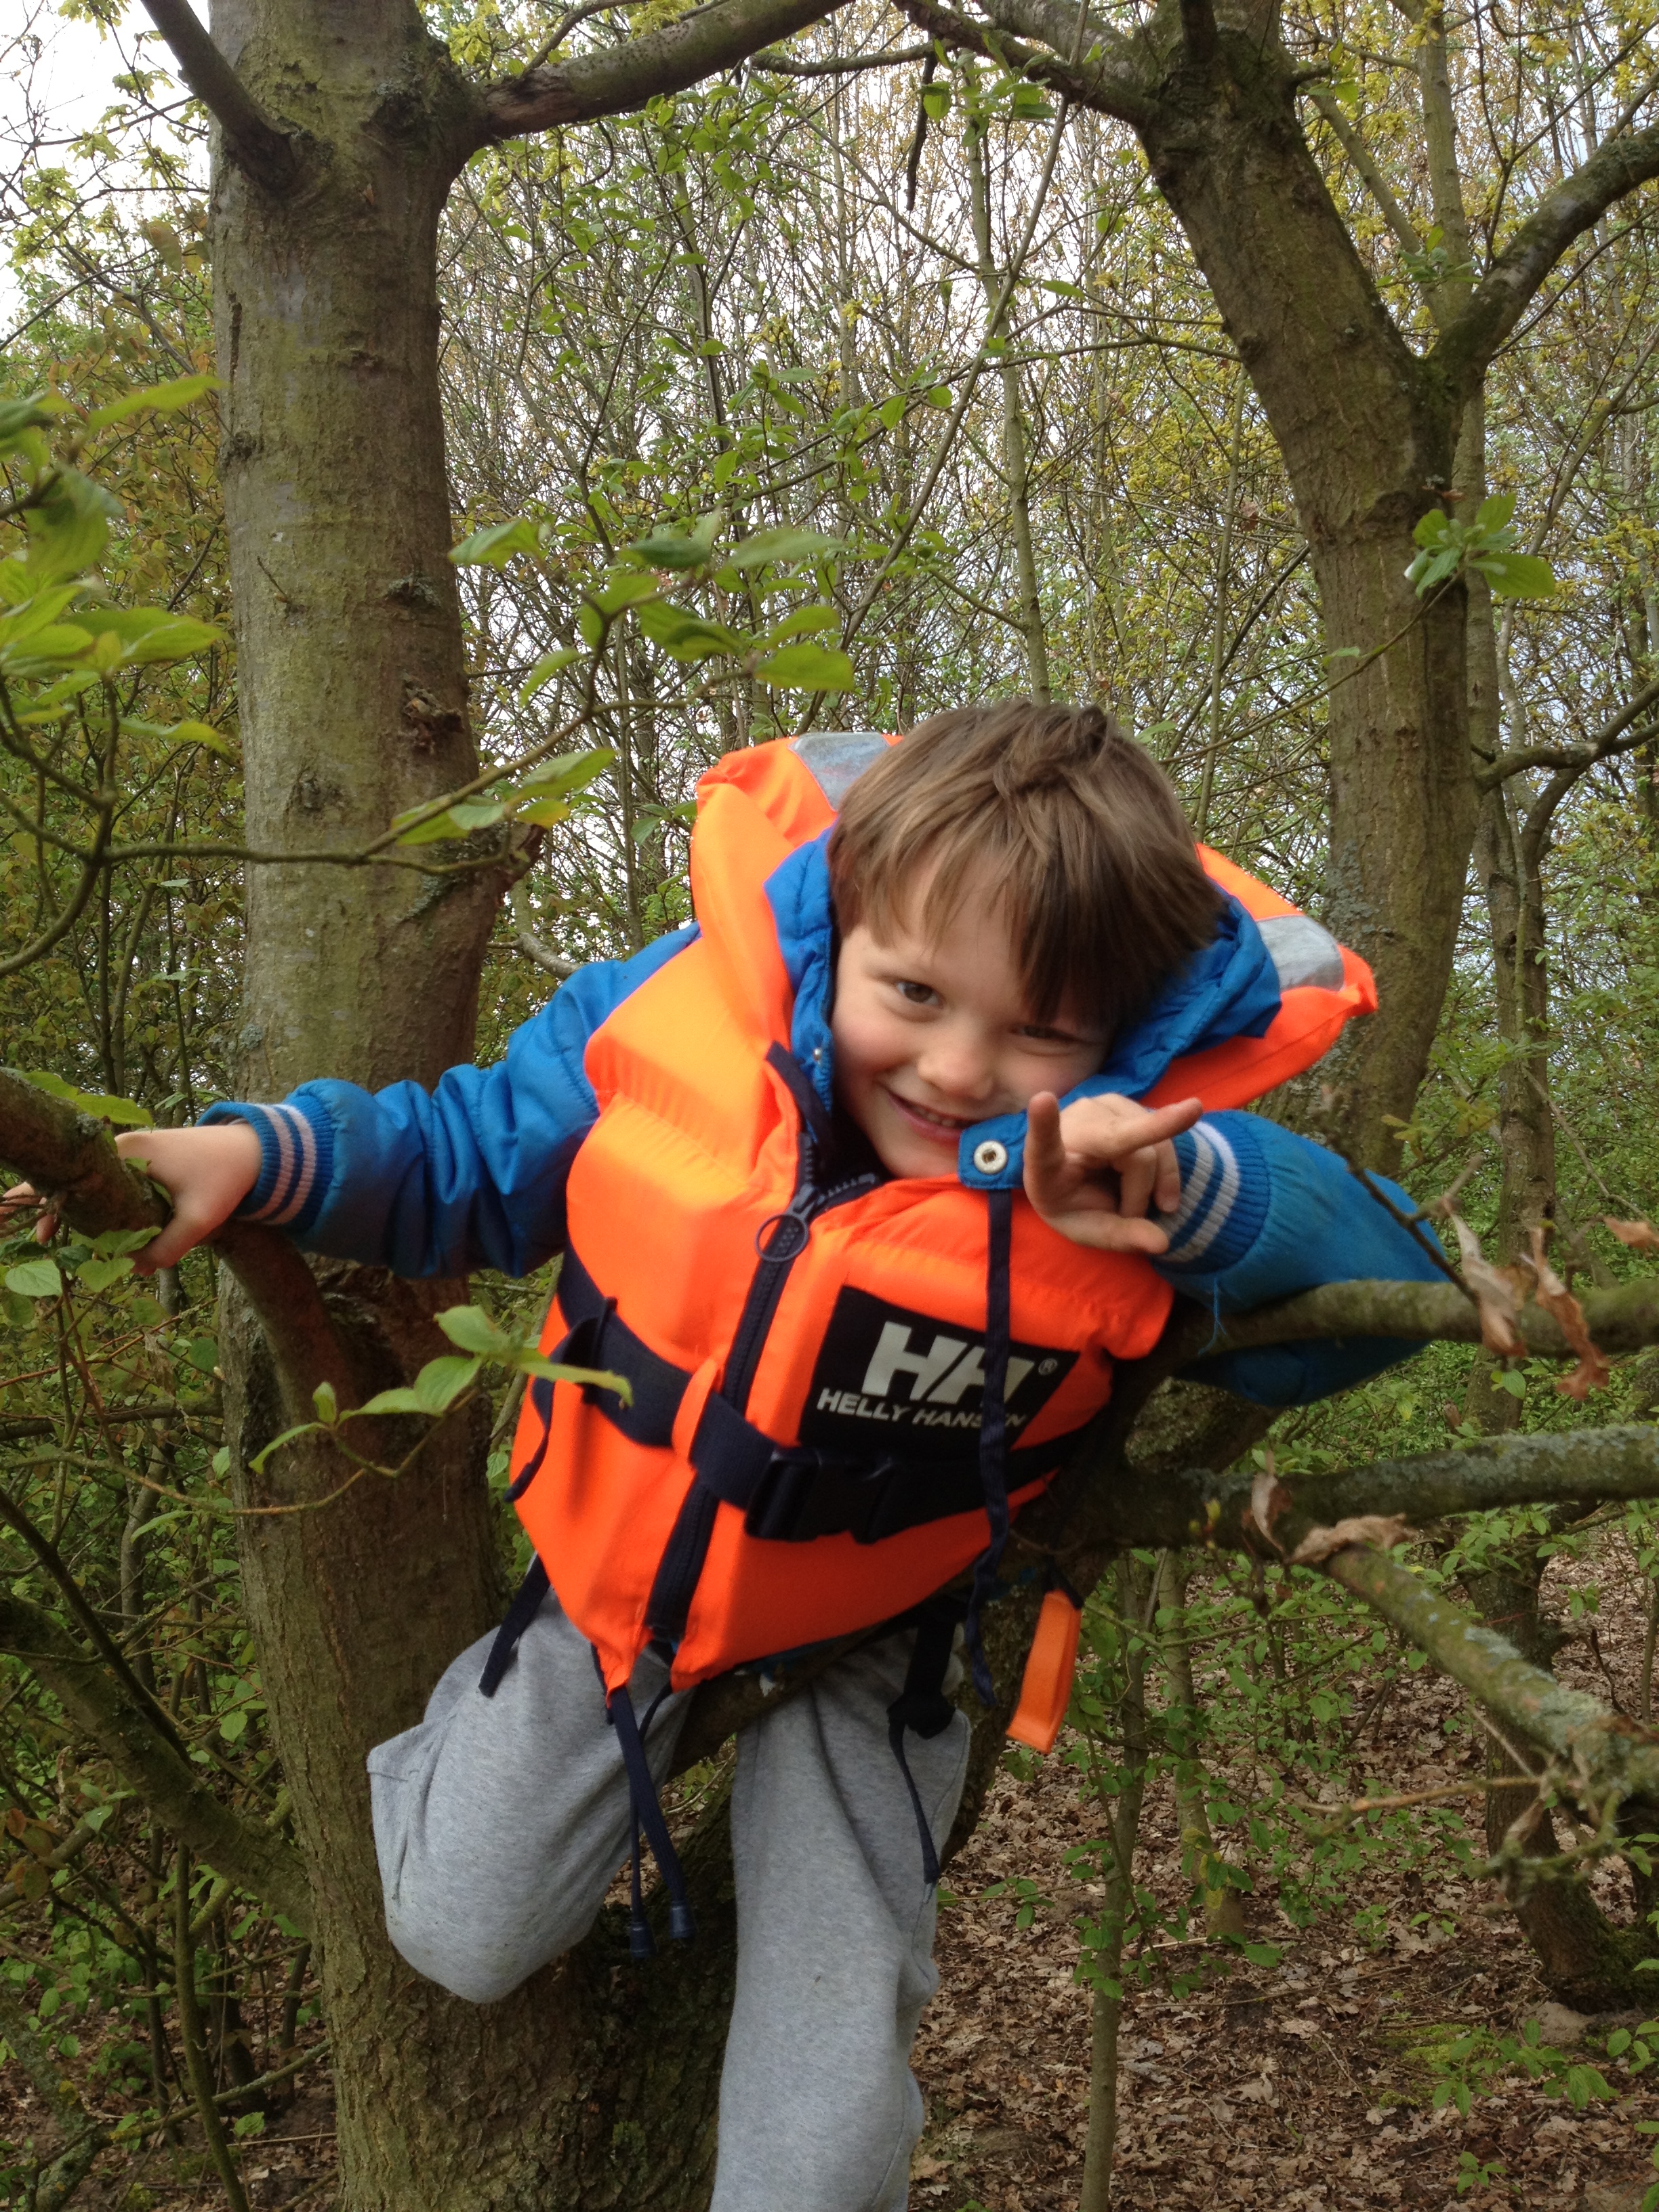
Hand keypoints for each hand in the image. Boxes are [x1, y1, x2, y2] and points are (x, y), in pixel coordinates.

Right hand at [1, 1123, 263, 1273]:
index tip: (43, 1234)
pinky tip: (98, 1232)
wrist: (254, 1151)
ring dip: (81, 1211)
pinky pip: (110, 1184)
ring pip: (93, 1184)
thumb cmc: (226, 1177)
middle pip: (75, 1179)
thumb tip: (134, 1269)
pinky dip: (101, 1205)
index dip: (49, 1202)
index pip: (72, 1175)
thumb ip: (169, 1247)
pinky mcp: (143, 1161)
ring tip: (66, 1241)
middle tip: (45, 1241)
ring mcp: (131, 1152)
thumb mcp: (200, 1217)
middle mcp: (122, 1146)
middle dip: (57, 1208)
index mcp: (126, 1152)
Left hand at [1022, 1091, 1202, 1254]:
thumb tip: (1162, 1244)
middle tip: (1138, 1218)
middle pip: (1132, 1155)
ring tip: (1136, 1203)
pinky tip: (1152, 1185)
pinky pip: (1162, 1138)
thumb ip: (1121, 1237)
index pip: (1044, 1142)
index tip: (1042, 1099)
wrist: (1074, 1175)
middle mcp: (1074, 1125)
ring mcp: (1101, 1107)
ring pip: (1152, 1149)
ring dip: (1155, 1184)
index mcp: (1046, 1161)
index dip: (1043, 1122)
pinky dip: (1165, 1169)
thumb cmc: (1074, 1204)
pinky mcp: (1125, 1103)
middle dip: (1143, 1191)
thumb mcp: (1088, 1229)